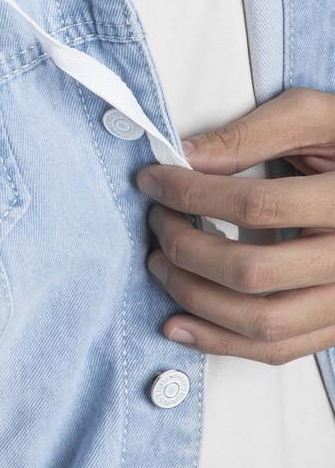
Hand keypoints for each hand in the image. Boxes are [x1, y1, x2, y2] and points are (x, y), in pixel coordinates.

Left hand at [135, 88, 334, 364]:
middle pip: (252, 272)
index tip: (153, 181)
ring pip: (262, 322)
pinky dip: (220, 341)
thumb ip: (250, 135)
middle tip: (158, 221)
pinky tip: (179, 323)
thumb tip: (186, 156)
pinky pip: (277, 349)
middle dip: (186, 248)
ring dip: (194, 297)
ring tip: (159, 264)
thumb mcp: (315, 118)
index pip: (257, 207)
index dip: (192, 194)